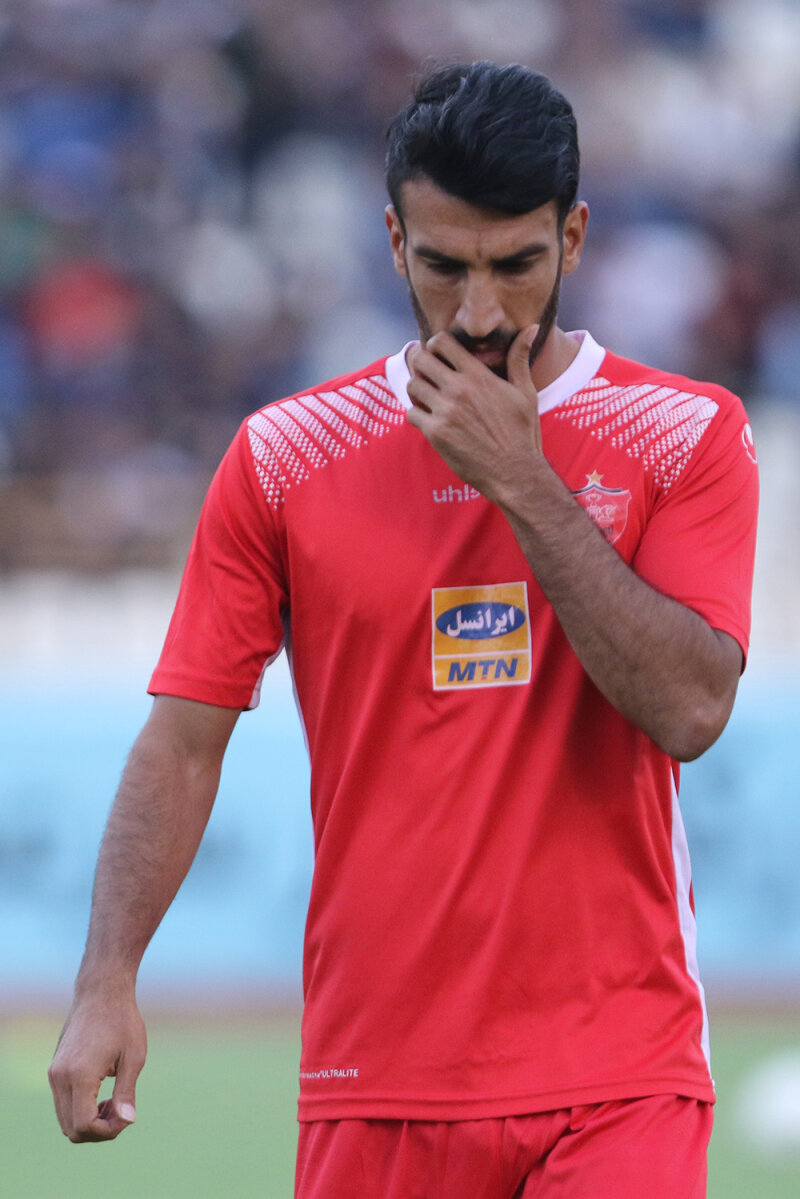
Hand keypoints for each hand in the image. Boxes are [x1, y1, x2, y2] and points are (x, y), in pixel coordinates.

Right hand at [48, 988, 146, 1141]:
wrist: (102, 992)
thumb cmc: (123, 1020)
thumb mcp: (134, 1057)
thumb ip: (126, 1093)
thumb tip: (127, 1122)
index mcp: (79, 1074)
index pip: (84, 1125)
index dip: (107, 1131)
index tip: (127, 1116)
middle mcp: (60, 1077)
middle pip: (71, 1129)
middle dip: (98, 1131)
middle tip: (122, 1112)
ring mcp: (54, 1073)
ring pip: (64, 1120)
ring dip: (89, 1122)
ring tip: (114, 1103)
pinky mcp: (55, 1070)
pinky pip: (63, 1104)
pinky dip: (80, 1110)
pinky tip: (102, 1095)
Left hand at [405, 325, 543, 504]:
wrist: (515, 472)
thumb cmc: (523, 433)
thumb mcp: (525, 392)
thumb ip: (519, 358)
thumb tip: (530, 328)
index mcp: (478, 375)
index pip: (442, 343)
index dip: (436, 345)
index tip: (440, 355)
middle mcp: (459, 389)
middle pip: (420, 359)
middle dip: (421, 364)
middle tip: (428, 375)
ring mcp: (445, 411)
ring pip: (413, 386)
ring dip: (418, 390)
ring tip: (429, 398)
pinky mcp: (436, 433)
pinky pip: (412, 413)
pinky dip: (418, 415)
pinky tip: (431, 421)